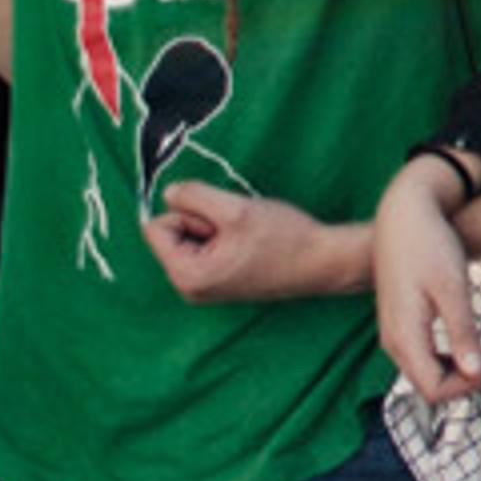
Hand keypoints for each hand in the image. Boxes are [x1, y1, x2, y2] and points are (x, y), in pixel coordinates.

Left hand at [143, 180, 354, 305]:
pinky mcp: (219, 282)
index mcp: (186, 275)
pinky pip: (206, 248)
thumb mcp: (235, 209)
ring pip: (191, 238)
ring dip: (217, 228)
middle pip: (172, 233)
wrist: (324, 262)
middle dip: (203, 221)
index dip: (188, 212)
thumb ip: (194, 196)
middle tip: (239, 229)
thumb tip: (167, 192)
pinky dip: (225, 238)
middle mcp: (189, 288)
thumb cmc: (284, 239)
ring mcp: (204, 288)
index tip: (222, 222)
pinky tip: (251, 244)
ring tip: (247, 237)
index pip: (156, 228)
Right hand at [371, 158, 480, 402]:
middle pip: (430, 386)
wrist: (402, 216)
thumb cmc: (429, 246)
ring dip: (461, 370)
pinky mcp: (402, 324)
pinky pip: (424, 356)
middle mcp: (394, 342)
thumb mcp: (452, 288)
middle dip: (468, 380)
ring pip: (427, 373)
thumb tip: (475, 373)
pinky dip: (450, 356)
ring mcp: (395, 334)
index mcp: (405, 337)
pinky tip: (473, 340)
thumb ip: (462, 333)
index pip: (434, 390)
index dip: (470, 386)